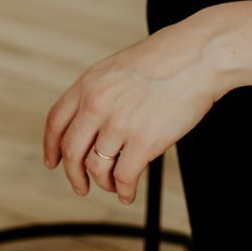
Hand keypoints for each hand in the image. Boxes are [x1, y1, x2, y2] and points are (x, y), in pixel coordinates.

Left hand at [44, 22, 220, 203]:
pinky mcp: (143, 142)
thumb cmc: (168, 58)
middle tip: (81, 187)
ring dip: (104, 183)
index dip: (51, 147)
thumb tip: (94, 123)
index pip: (56, 122)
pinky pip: (123, 178)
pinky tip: (128, 193)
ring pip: (97, 168)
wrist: (199, 57)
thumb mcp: (119, 67)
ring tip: (114, 186)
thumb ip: (101, 93)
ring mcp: (118, 124)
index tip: (53, 162)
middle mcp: (97, 104)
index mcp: (89, 83)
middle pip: (71, 151)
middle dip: (73, 175)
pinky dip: (124, 191)